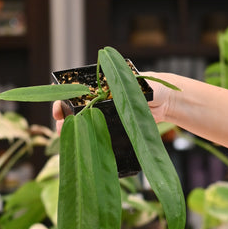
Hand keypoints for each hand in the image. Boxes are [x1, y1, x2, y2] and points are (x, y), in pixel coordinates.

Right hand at [52, 72, 176, 130]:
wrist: (167, 101)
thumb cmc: (151, 86)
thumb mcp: (134, 83)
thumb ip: (121, 88)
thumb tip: (107, 94)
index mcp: (102, 86)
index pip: (77, 91)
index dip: (65, 99)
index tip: (60, 107)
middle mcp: (101, 100)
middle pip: (77, 108)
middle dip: (66, 117)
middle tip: (60, 126)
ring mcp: (107, 114)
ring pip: (86, 122)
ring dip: (75, 130)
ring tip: (67, 137)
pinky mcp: (115, 128)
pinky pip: (100, 133)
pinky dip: (91, 139)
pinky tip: (84, 145)